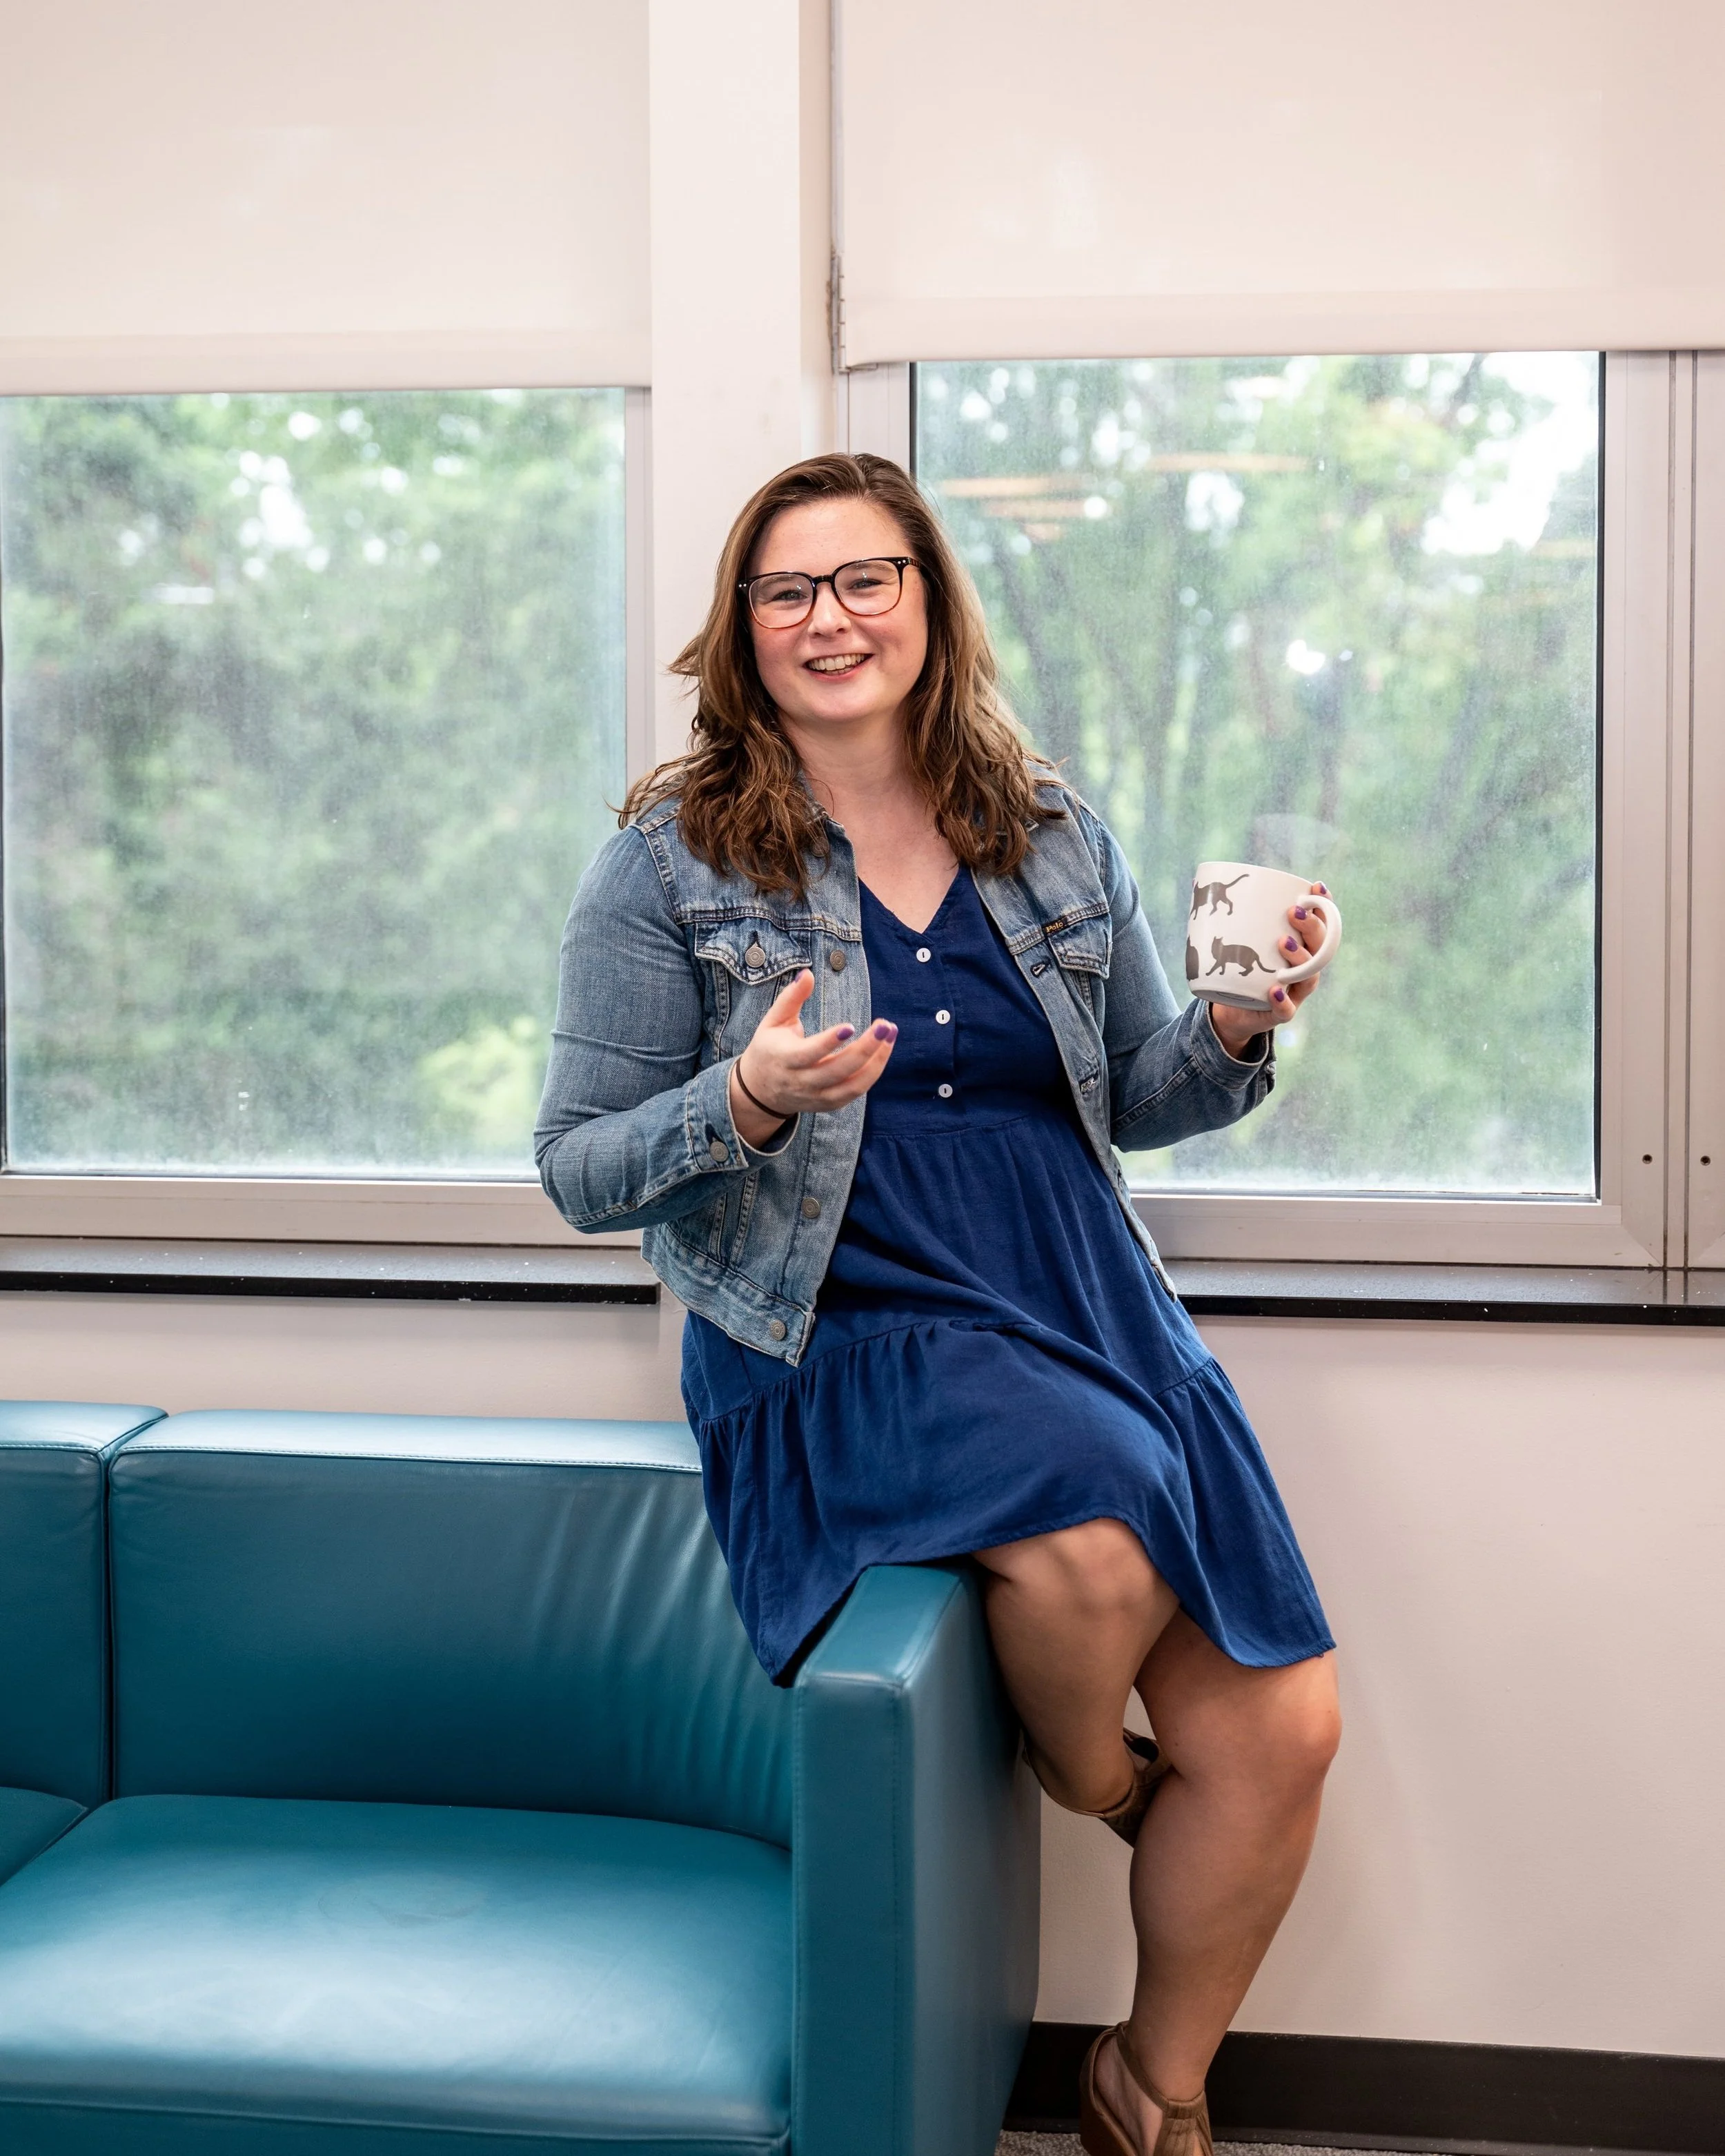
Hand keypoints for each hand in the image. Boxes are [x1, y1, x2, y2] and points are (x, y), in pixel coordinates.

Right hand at [728, 969, 896, 1147]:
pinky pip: (855, 1093)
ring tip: (890, 1036)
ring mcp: (816, 1096)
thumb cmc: (769, 1048)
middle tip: (885, 1026)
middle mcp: (800, 1081)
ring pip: (852, 1086)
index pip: (809, 1053)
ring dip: (876, 1062)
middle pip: (837, 1070)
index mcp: (784, 1058)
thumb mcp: (773, 1021)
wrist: (759, 1090)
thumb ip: (791, 997)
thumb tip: (808, 973)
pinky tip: (882, 1052)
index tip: (851, 1026)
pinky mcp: (828, 1104)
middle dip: (865, 1049)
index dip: (830, 1042)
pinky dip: (872, 1074)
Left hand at [1207, 883, 1331, 1060]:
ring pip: (1308, 977)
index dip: (1323, 906)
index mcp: (1302, 947)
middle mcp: (1305, 969)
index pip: (1321, 925)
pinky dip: (1282, 1000)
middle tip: (1293, 912)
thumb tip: (1207, 884)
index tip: (1316, 888)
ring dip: (1299, 957)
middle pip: (1320, 948)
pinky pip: (1287, 1010)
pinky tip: (1274, 990)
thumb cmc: (1239, 968)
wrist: (1232, 1008)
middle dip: (1310, 927)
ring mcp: (1295, 992)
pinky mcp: (1281, 1013)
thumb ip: (1234, 919)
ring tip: (1284, 942)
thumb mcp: (1240, 941)